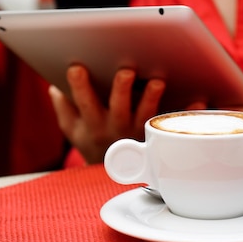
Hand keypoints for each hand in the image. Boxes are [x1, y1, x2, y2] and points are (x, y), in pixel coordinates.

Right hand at [49, 65, 165, 163]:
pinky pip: (164, 121)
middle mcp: (114, 128)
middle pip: (117, 108)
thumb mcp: (73, 130)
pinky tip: (188, 97)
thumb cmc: (94, 142)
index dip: (79, 86)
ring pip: (143, 114)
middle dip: (120, 89)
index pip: (82, 102)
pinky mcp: (154, 133)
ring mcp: (136, 131)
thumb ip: (64, 107)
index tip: (76, 68)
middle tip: (126, 72)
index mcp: (91, 123)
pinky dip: (175, 110)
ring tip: (157, 82)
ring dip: (151, 98)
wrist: (114, 174)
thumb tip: (54, 86)